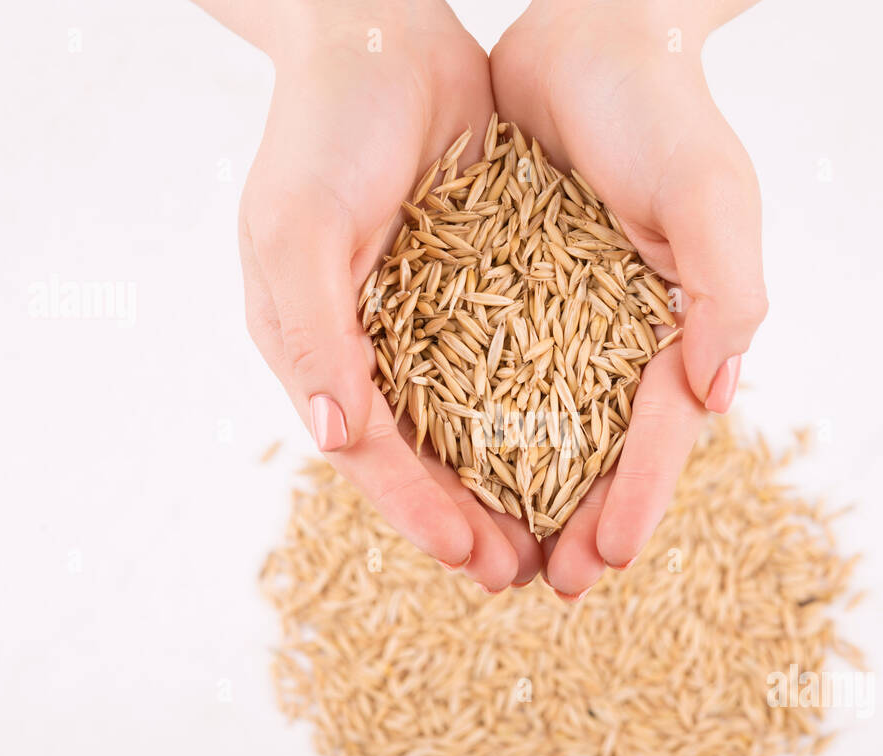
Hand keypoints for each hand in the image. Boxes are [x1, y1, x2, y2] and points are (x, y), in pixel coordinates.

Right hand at [208, 0, 542, 590]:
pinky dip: (541, 411)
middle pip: (424, 455)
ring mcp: (427, 320)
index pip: (370, 450)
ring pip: (473, 424)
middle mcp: (371, 346)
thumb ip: (312, 332)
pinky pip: (513, 364)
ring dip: (511, 482)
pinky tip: (583, 449)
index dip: (416, 510)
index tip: (471, 559)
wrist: (379, 37)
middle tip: (522, 575)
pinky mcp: (480, 287)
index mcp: (314, 345)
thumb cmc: (321, 130)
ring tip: (557, 538)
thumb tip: (335, 437)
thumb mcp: (299, 228)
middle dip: (469, 517)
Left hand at [490, 0, 767, 596]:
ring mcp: (567, 319)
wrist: (591, 32)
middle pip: (603, 448)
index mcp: (680, 325)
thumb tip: (716, 394)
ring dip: (525, 496)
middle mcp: (624, 334)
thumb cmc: (661, 110)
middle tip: (551, 588)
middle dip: (580, 521)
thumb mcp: (709, 190)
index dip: (639, 499)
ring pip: (544, 427)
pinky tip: (448, 469)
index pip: (661, 432)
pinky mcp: (513, 291)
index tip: (605, 562)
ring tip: (495, 554)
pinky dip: (476, 425)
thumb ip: (726, 289)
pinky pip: (491, 373)